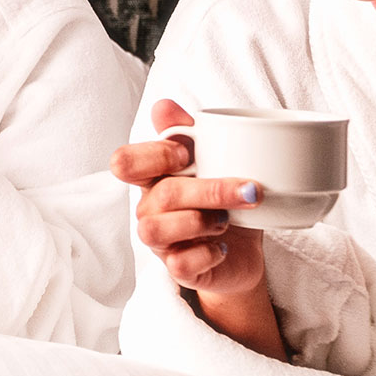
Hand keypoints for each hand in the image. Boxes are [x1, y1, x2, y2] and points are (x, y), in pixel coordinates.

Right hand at [111, 99, 265, 295]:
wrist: (242, 251)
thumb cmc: (221, 201)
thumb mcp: (212, 162)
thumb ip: (188, 132)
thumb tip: (163, 105)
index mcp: (153, 178)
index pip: (125, 162)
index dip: (154, 156)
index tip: (188, 153)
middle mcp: (149, 209)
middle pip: (160, 195)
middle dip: (209, 190)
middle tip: (249, 188)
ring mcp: (161, 242)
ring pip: (155, 231)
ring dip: (199, 222)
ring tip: (228, 220)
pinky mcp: (178, 270)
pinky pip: (178, 264)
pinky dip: (206, 253)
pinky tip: (223, 247)